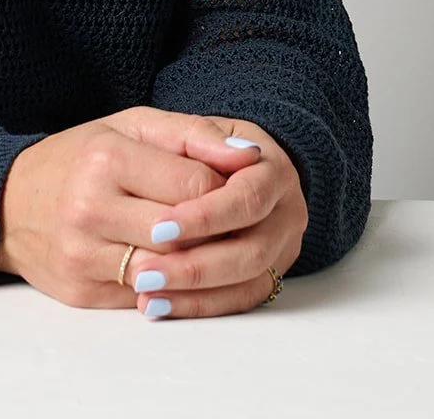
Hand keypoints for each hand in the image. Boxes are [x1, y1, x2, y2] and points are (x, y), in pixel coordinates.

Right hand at [0, 106, 298, 311]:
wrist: (7, 201)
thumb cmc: (79, 157)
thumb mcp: (130, 127)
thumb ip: (192, 134)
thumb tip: (250, 155)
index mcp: (107, 159)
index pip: (195, 187)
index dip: (224, 189)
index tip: (231, 187)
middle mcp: (90, 208)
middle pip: (186, 235)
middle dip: (219, 232)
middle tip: (237, 223)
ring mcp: (83, 256)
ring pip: (169, 273)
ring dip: (200, 266)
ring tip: (214, 247)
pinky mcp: (81, 293)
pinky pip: (146, 300)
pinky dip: (172, 289)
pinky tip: (181, 271)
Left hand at [121, 113, 307, 319]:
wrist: (218, 163)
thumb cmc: (194, 145)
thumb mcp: (189, 127)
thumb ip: (204, 135)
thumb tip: (240, 154)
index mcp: (275, 170)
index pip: (247, 199)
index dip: (205, 216)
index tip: (159, 226)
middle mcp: (288, 212)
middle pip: (252, 251)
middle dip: (196, 265)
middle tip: (145, 272)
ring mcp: (282, 248)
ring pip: (248, 283)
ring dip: (195, 294)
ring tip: (146, 294)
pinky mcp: (268, 276)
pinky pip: (241, 301)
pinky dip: (200, 307)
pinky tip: (161, 305)